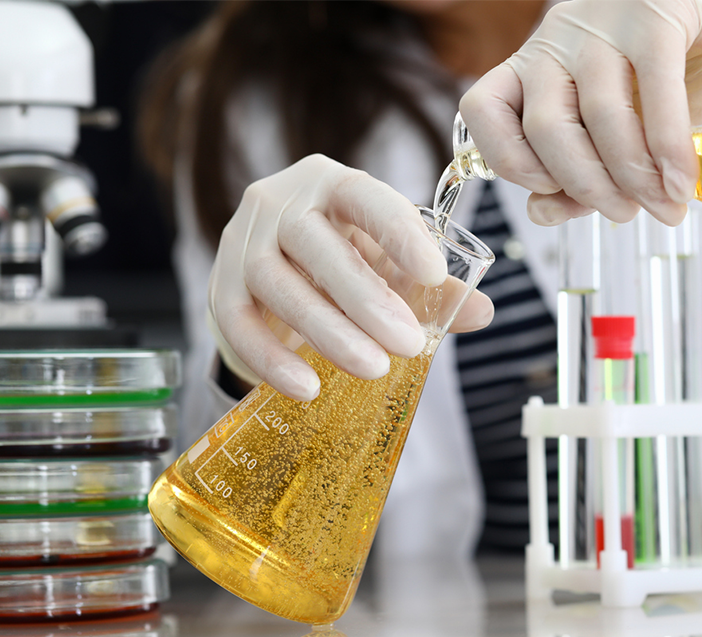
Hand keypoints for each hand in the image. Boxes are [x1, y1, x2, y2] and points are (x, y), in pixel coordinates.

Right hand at [208, 154, 493, 400]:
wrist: (274, 268)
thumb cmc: (343, 258)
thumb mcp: (386, 262)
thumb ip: (431, 288)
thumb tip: (483, 313)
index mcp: (332, 183)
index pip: (365, 197)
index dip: (399, 234)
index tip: (434, 274)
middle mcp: (280, 201)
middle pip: (315, 244)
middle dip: (365, 299)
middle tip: (407, 344)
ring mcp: (242, 241)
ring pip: (275, 284)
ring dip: (326, 332)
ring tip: (372, 369)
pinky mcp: (218, 285)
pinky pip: (237, 322)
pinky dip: (271, 359)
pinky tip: (307, 389)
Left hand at [459, 0, 701, 226]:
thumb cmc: (669, 75)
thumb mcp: (615, 129)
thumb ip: (575, 173)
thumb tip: (541, 211)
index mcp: (533, 64)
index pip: (484, 109)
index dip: (510, 162)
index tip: (551, 192)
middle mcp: (557, 40)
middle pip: (546, 128)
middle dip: (588, 187)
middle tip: (625, 214)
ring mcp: (605, 23)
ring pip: (599, 116)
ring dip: (634, 176)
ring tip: (664, 204)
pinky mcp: (658, 14)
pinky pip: (656, 91)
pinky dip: (668, 147)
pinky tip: (681, 179)